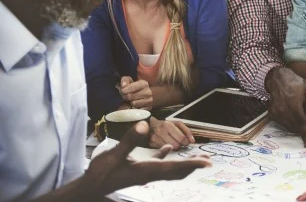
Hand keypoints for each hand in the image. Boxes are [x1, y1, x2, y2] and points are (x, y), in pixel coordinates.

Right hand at [83, 121, 209, 196]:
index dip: (192, 164)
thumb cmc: (101, 172)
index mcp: (147, 170)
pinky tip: (168, 149)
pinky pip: (158, 166)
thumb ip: (130, 140)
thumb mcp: (114, 154)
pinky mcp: (139, 172)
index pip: (175, 167)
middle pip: (177, 171)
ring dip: (183, 164)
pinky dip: (166, 158)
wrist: (90, 187)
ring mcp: (145, 174)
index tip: (206, 163)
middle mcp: (149, 174)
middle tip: (208, 161)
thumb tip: (144, 125)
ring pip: (170, 170)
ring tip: (196, 158)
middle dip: (192, 166)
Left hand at [120, 76, 152, 109]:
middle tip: (124, 96)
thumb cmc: (134, 88)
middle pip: (130, 96)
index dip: (123, 90)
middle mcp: (148, 92)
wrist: (146, 95)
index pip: (130, 87)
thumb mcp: (130, 81)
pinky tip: (133, 106)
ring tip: (129, 101)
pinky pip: (137, 110)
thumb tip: (123, 85)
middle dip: (125, 97)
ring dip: (129, 103)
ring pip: (133, 104)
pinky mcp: (148, 109)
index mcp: (144, 84)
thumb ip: (125, 80)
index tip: (122, 91)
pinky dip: (134, 109)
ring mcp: (149, 101)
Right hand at [149, 118, 194, 149]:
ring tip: (173, 143)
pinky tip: (167, 145)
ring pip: (170, 149)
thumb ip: (187, 131)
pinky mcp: (151, 145)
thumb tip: (192, 141)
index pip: (181, 138)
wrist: (150, 126)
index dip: (186, 142)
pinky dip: (167, 149)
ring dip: (174, 148)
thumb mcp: (177, 124)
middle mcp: (160, 131)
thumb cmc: (165, 125)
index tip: (186, 143)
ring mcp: (155, 139)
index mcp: (168, 125)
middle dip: (180, 146)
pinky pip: (164, 151)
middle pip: (176, 145)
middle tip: (180, 144)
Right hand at [265, 66, 305, 147]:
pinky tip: (294, 117)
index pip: (301, 122)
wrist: (279, 79)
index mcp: (293, 102)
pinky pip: (282, 124)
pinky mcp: (271, 114)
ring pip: (288, 127)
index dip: (305, 134)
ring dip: (297, 128)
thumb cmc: (298, 84)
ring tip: (303, 121)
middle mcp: (282, 109)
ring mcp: (275, 112)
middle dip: (303, 131)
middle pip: (294, 126)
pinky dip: (290, 124)